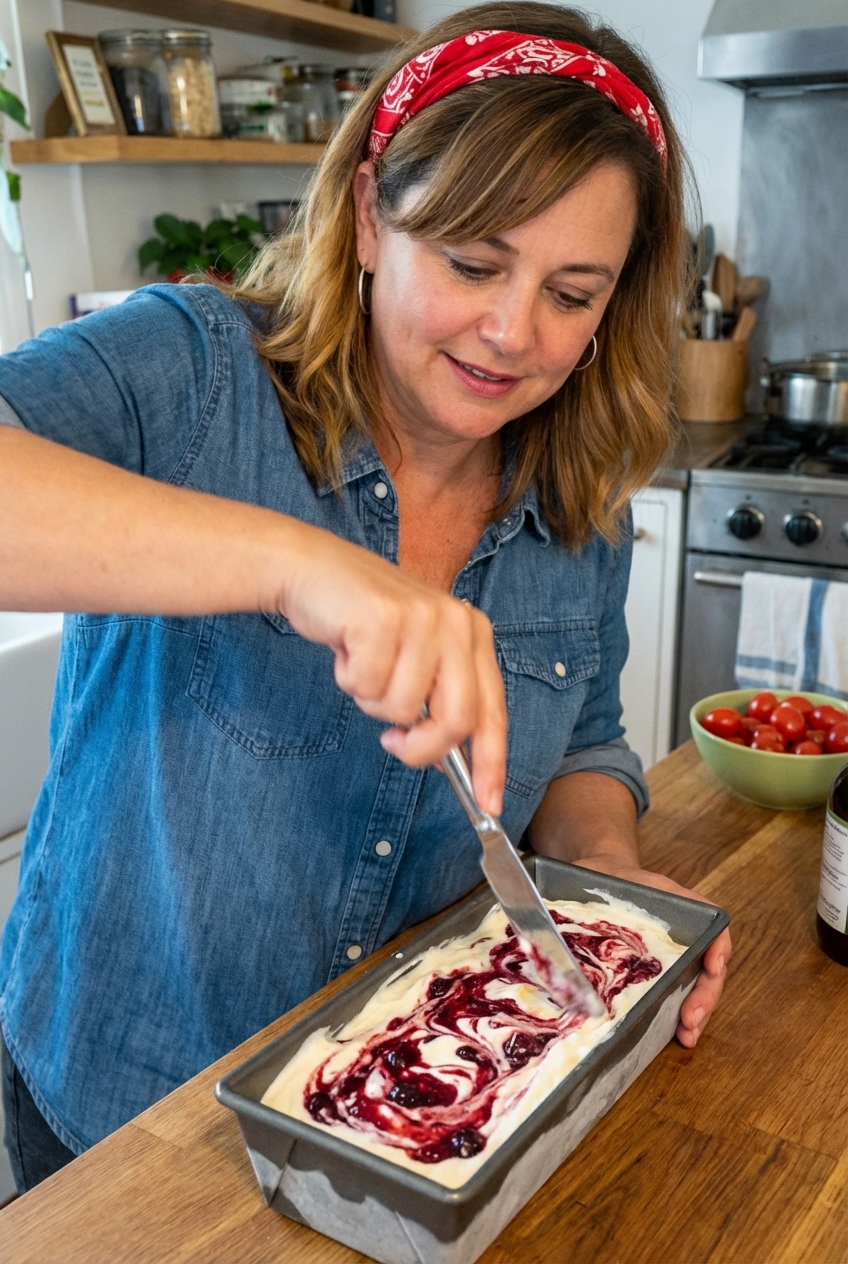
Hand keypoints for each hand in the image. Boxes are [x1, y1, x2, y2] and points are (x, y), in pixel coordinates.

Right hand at [275, 520, 506, 813]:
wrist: (314, 570)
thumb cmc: (364, 622)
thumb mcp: (417, 655)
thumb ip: (439, 697)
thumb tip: (453, 761)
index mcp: (473, 633)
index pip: (492, 712)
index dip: (492, 763)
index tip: (489, 805)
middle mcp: (457, 623)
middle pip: (455, 721)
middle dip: (421, 748)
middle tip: (393, 741)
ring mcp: (421, 618)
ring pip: (402, 709)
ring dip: (372, 699)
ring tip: (364, 662)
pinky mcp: (383, 618)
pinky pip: (367, 687)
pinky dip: (349, 679)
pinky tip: (347, 648)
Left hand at [572, 856, 730, 1046]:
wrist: (599, 878)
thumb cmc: (608, 878)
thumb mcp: (610, 874)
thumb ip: (600, 890)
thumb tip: (558, 920)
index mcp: (681, 909)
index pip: (713, 929)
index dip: (718, 949)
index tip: (712, 967)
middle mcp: (683, 935)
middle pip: (709, 967)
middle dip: (705, 996)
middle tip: (690, 1021)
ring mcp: (673, 956)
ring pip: (697, 986)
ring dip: (697, 1013)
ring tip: (687, 1036)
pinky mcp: (658, 973)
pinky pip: (677, 994)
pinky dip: (678, 1016)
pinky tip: (674, 1035)